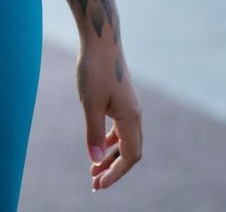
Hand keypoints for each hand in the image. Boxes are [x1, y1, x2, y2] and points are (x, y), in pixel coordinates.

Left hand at [78, 38, 141, 191]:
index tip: (99, 184)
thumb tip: (94, 161)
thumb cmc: (94, 69)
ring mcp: (130, 107)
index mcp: (131, 118)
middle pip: (130, 152)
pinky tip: (98, 145)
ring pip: (125, 140)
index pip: (129, 156)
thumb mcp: (90, 103)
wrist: (101, 39)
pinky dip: (111, 141)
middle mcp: (135, 115)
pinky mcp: (123, 99)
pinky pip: (121, 128)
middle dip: (114, 169)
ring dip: (111, 156)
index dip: (116, 173)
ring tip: (93, 169)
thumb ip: (93, 132)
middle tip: (94, 183)